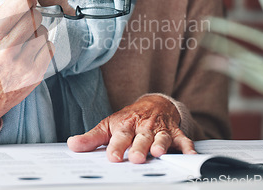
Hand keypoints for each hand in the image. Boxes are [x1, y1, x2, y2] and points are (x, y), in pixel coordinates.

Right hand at [0, 0, 54, 128]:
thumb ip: (1, 12)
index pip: (20, 4)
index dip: (26, 0)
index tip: (27, 1)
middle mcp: (6, 50)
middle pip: (34, 16)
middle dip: (31, 15)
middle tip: (24, 22)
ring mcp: (22, 64)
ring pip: (43, 31)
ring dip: (37, 32)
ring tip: (24, 41)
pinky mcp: (34, 75)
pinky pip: (49, 47)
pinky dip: (42, 47)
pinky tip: (30, 53)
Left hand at [67, 95, 195, 163]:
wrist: (154, 104)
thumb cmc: (129, 119)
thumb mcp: (108, 125)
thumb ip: (92, 138)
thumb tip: (72, 145)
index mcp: (125, 126)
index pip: (119, 137)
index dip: (116, 147)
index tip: (112, 157)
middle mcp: (143, 128)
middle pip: (141, 138)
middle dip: (139, 148)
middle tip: (135, 158)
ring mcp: (160, 130)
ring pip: (161, 138)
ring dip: (160, 145)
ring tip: (158, 153)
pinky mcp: (175, 133)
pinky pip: (184, 140)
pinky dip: (188, 148)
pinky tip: (191, 155)